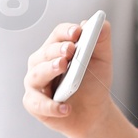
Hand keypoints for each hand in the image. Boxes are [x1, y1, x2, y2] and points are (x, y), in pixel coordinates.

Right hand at [23, 17, 114, 137]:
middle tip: (70, 50)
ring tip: (62, 67)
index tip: (78, 32)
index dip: (66, 32)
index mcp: (56, 49)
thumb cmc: (94, 84)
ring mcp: (36, 83)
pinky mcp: (34, 104)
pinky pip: (38, 104)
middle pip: (45, 52)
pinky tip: (65, 107)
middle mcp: (41, 63)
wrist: (94, 113)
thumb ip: (101, 42)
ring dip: (49, 70)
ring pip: (37, 74)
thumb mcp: (102, 62)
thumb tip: (102, 24)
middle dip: (57, 50)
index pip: (58, 35)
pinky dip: (50, 106)